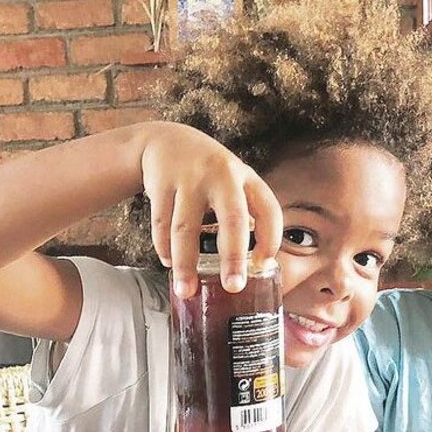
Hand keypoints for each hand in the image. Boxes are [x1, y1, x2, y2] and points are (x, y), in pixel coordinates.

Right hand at [140, 122, 283, 298]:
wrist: (165, 141)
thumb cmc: (208, 174)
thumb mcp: (234, 183)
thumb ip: (246, 214)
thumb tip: (256, 265)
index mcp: (246, 178)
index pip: (268, 209)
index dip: (271, 239)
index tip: (264, 265)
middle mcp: (222, 176)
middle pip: (232, 220)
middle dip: (233, 257)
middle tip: (233, 287)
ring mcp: (189, 178)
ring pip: (186, 229)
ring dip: (185, 264)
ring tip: (187, 290)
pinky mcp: (161, 184)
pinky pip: (161, 224)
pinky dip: (164, 248)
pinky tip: (168, 263)